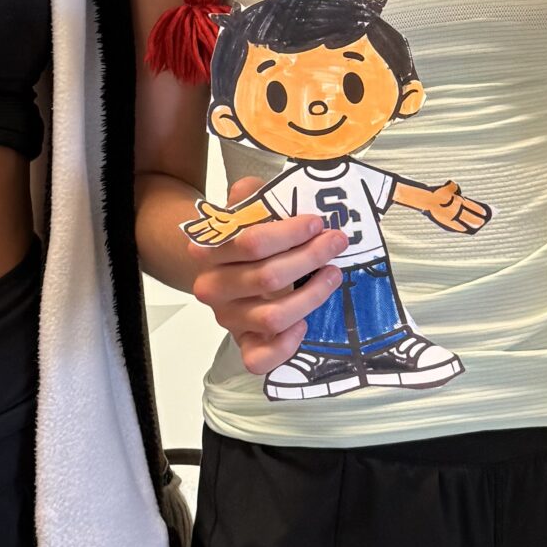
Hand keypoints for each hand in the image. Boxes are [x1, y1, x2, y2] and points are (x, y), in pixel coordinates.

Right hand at [189, 176, 345, 376]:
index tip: (317, 222)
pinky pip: (258, 359)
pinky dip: (284, 346)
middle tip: (337, 242)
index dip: (289, 232)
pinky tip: (304, 326)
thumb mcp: (243, 212)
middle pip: (267, 277)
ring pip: (272, 317)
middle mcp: (212, 287)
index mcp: (208, 251)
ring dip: (311, 296)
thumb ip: (250, 197)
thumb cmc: (244, 241)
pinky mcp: (242, 345)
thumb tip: (256, 187)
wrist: (224, 272)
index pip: (250, 243)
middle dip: (310, 257)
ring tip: (333, 275)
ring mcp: (227, 319)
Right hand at [422, 180, 490, 233]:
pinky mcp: (446, 220)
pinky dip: (460, 227)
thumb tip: (457, 187)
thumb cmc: (437, 192)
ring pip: (465, 221)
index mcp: (459, 200)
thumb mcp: (448, 187)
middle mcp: (458, 209)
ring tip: (476, 226)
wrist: (428, 200)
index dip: (479, 210)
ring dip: (471, 223)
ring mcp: (453, 216)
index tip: (485, 213)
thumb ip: (454, 188)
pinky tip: (464, 229)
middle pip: (470, 215)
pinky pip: (455, 225)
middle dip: (477, 219)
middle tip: (482, 221)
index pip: (472, 206)